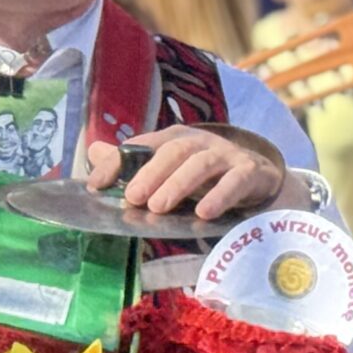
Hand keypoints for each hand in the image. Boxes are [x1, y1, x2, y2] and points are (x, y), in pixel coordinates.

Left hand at [84, 126, 285, 220]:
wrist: (258, 176)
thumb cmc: (205, 176)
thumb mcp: (168, 170)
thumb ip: (133, 163)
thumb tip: (94, 152)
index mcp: (175, 139)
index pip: (143, 145)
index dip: (118, 163)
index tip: (96, 186)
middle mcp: (200, 142)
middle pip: (174, 150)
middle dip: (151, 173)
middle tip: (133, 198)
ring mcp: (227, 155)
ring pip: (202, 163)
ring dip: (179, 184)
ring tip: (159, 207)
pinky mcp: (251, 172)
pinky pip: (236, 180)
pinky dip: (220, 195)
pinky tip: (204, 213)